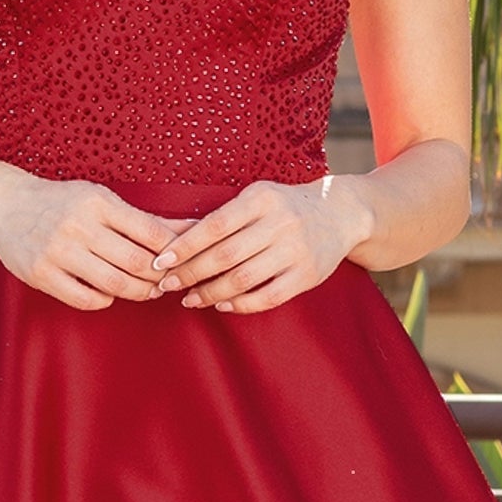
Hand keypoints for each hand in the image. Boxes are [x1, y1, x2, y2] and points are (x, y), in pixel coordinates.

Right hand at [0, 172, 195, 310]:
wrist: (4, 204)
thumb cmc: (61, 201)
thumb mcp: (100, 198)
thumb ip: (142, 218)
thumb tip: (191, 228)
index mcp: (98, 202)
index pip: (150, 231)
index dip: (174, 252)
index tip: (183, 260)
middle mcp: (78, 225)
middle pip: (137, 262)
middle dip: (161, 277)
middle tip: (169, 281)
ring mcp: (57, 251)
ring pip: (115, 284)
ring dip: (139, 292)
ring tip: (147, 290)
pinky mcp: (41, 274)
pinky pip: (85, 299)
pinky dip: (105, 300)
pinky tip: (109, 292)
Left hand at [149, 177, 373, 314]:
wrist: (339, 214)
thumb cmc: (284, 206)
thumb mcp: (257, 197)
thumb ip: (224, 217)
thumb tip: (176, 243)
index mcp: (262, 198)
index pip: (215, 226)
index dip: (185, 246)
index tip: (162, 260)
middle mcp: (281, 223)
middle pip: (225, 255)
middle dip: (191, 273)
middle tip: (167, 284)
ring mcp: (297, 250)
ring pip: (244, 279)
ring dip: (211, 293)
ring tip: (190, 299)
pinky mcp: (308, 275)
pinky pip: (268, 296)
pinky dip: (241, 304)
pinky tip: (222, 304)